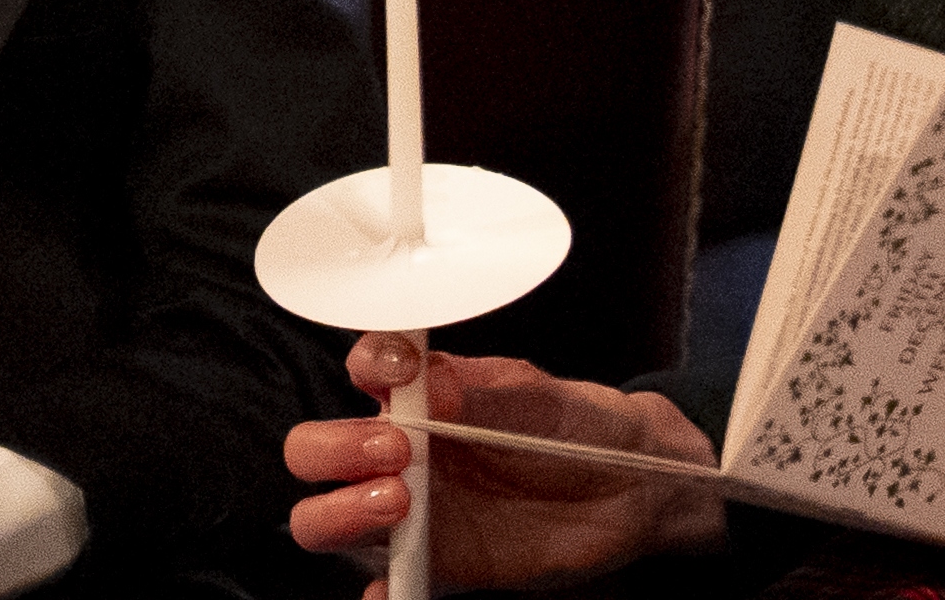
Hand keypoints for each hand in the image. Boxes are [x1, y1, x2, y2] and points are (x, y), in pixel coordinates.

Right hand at [286, 331, 725, 595]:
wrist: (631, 489)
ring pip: (324, 519)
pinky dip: (381, 591)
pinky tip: (398, 583)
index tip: (400, 372)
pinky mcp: (435, 565)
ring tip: (399, 502)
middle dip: (335, 449)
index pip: (362, 370)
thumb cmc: (579, 428)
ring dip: (340, 512)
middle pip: (313, 451)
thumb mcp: (537, 397)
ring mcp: (410, 511)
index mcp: (421, 395)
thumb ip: (481, 393)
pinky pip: (386, 585)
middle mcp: (400, 451)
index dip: (366, 367)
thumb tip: (430, 385)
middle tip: (395, 451)